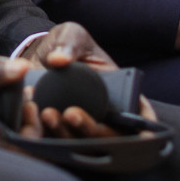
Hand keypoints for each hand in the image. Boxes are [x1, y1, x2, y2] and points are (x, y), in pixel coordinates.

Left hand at [19, 23, 156, 138]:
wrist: (35, 55)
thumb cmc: (64, 45)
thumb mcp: (71, 35)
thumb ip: (70, 42)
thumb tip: (59, 60)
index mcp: (117, 91)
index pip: (139, 113)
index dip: (144, 126)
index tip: (142, 134)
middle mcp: (103, 114)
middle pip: (108, 136)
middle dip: (92, 130)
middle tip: (70, 113)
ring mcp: (81, 127)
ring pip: (82, 145)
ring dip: (67, 135)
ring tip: (48, 114)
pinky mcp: (58, 133)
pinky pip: (56, 144)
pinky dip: (47, 136)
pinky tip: (35, 120)